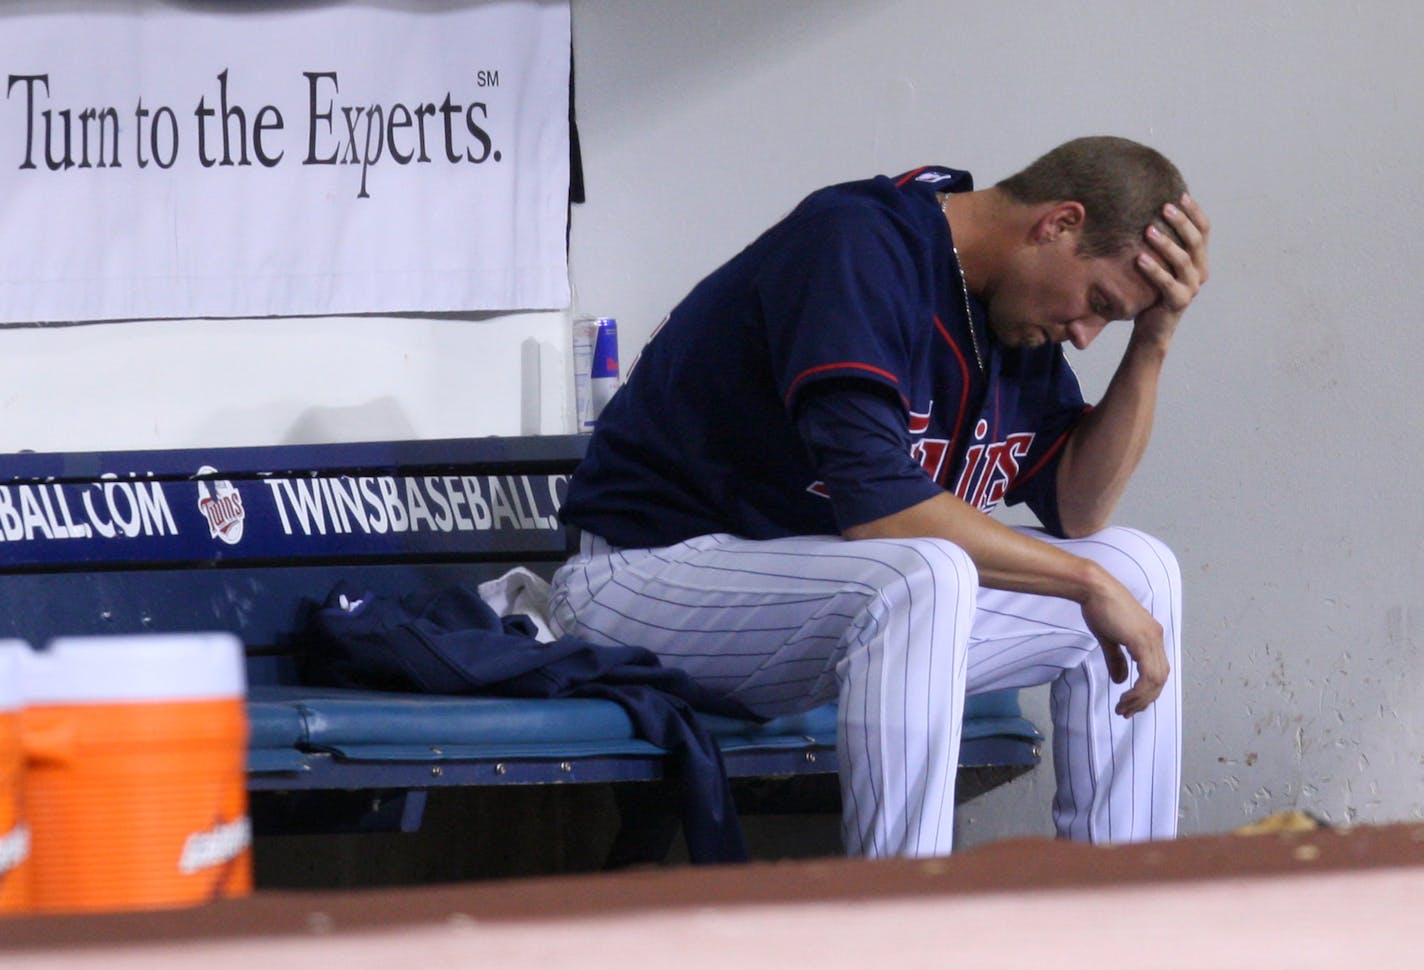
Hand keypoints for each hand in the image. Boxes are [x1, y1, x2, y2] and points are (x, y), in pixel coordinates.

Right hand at [1078, 570, 1169, 717]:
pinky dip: (1139, 690)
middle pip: (1161, 678)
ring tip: (1124, 708)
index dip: (1147, 691)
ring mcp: (1151, 638)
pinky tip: (1126, 696)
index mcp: (1151, 636)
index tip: (1131, 704)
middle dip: (1145, 699)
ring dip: (1141, 699)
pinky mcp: (1142, 640)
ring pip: (1156, 680)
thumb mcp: (1109, 638)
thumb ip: (1117, 660)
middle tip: (1128, 712)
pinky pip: (1148, 674)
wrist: (1094, 588)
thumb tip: (1120, 680)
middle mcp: (1156, 637)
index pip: (1157, 670)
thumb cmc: (1099, 606)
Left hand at [1133, 193, 1210, 344]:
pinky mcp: (1178, 302)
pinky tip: (1139, 258)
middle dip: (1181, 222)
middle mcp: (1200, 272)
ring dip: (1166, 243)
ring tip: (1147, 230)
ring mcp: (1191, 288)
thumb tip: (1147, 210)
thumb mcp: (1158, 263)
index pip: (1204, 229)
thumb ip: (1160, 242)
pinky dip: (1154, 270)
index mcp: (1199, 259)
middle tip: (1164, 207)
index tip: (1180, 194)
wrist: (1150, 329)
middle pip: (1195, 241)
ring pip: (1183, 260)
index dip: (1194, 211)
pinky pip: (1168, 283)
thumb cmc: (1150, 290)